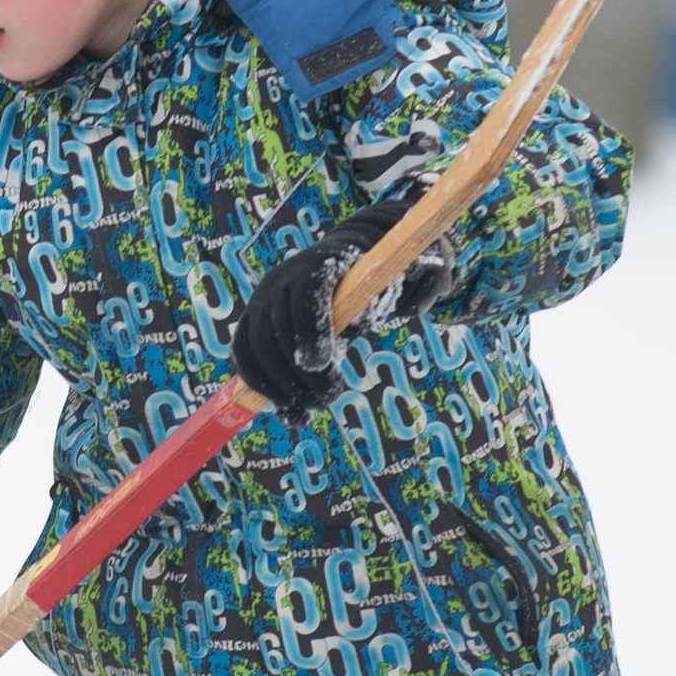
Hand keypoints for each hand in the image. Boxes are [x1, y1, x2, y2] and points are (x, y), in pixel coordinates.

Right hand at [232, 207, 451, 419]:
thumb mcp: (406, 272)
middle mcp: (283, 278)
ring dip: (278, 385)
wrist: (342, 262)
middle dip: (298, 372)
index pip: (307, 294)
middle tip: (328, 399)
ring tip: (308, 410)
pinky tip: (288, 412)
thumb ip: (421, 278)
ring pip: (255, 346)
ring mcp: (262, 300)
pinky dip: (259, 386)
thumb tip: (432, 288)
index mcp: (322, 263)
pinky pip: (244, 355)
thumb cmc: (379, 273)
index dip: (310, 330)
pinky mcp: (252, 321)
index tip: (320, 364)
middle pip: (277, 328)